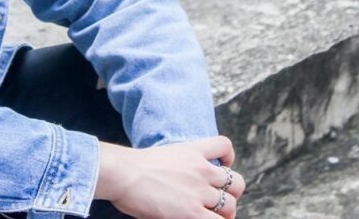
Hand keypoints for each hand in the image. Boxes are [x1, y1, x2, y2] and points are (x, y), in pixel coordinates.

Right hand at [95, 136, 245, 217]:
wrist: (123, 173)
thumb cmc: (131, 167)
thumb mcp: (161, 155)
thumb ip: (178, 165)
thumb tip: (177, 182)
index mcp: (193, 151)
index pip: (224, 146)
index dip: (228, 158)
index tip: (222, 166)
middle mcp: (201, 170)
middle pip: (236, 182)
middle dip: (232, 194)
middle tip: (219, 203)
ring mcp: (199, 191)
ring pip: (230, 205)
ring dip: (224, 214)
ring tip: (210, 217)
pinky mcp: (193, 212)